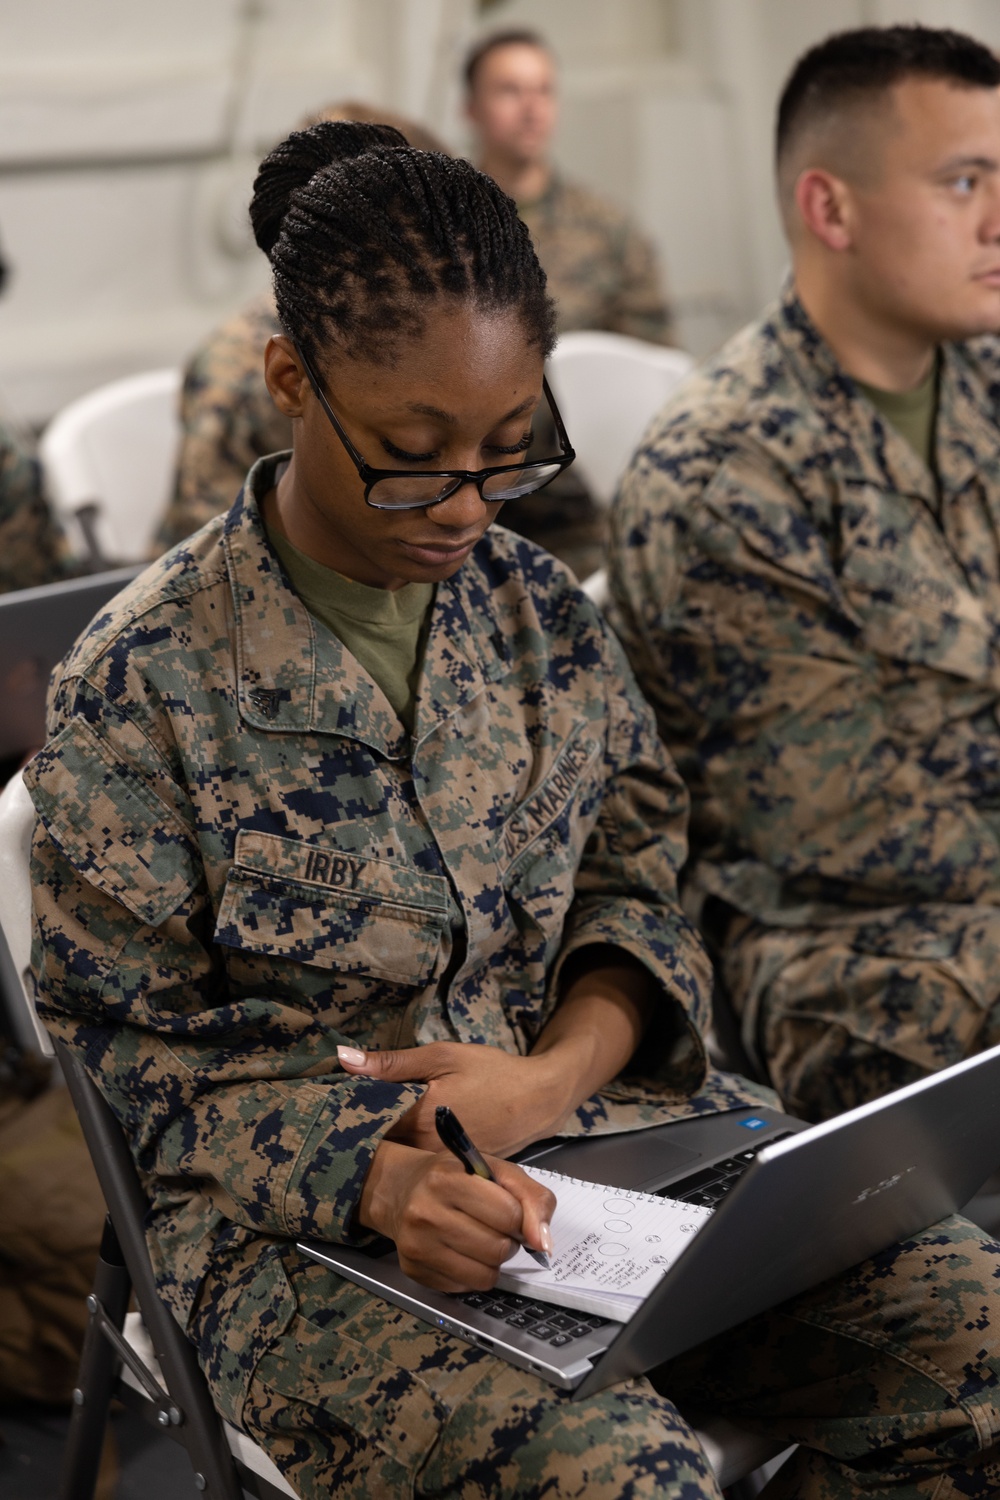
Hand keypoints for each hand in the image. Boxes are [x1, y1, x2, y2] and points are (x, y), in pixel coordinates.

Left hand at [338, 1041, 570, 1157]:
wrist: (538, 1100)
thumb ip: (392, 1062)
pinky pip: (421, 1165)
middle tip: (347, 1117)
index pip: (364, 1123)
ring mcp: (440, 1165)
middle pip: (378, 1145)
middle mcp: (425, 1151)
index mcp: (418, 1120)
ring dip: (384, 1145)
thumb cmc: (491, 1072)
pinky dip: (409, 1153)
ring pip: (398, 1158)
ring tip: (369, 1130)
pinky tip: (405, 1140)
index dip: (348, 1114)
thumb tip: (343, 1059)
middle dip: (362, 1132)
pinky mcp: (454, 1172)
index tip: (333, 1105)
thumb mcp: (443, 1056)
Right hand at [358, 1140, 555, 1291]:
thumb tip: (544, 1243)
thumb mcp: (496, 1170)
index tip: (508, 1210)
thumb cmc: (457, 1176)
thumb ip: (532, 1198)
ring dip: (493, 1261)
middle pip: (498, 1248)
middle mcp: (425, 1213)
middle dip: (507, 1240)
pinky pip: (465, 1288)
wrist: (401, 1189)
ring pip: (485, 1275)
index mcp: (447, 1179)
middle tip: (494, 1226)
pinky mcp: (414, 1270)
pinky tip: (460, 1252)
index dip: (518, 1216)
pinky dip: (473, 1274)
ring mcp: (416, 1245)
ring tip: (480, 1239)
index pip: (509, 1215)